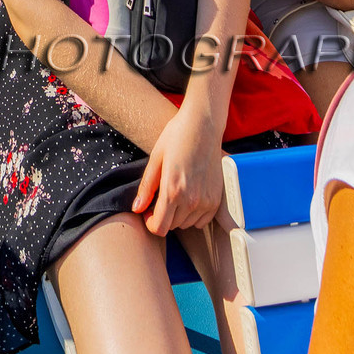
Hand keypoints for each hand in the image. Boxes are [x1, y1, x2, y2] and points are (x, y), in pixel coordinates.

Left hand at [134, 100, 223, 234]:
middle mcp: (191, 201)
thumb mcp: (156, 158)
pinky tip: (190, 195)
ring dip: (178, 215)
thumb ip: (146, 187)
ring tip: (176, 192)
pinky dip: (193, 214)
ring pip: (186, 224)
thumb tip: (136, 209)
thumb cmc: (177, 136)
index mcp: (173, 190)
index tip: (148, 211)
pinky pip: (201, 220)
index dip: (150, 223)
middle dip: (163, 216)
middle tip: (161, 196)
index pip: (160, 228)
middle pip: (172, 226)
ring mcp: (206, 202)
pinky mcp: (216, 199)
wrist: (203, 124)